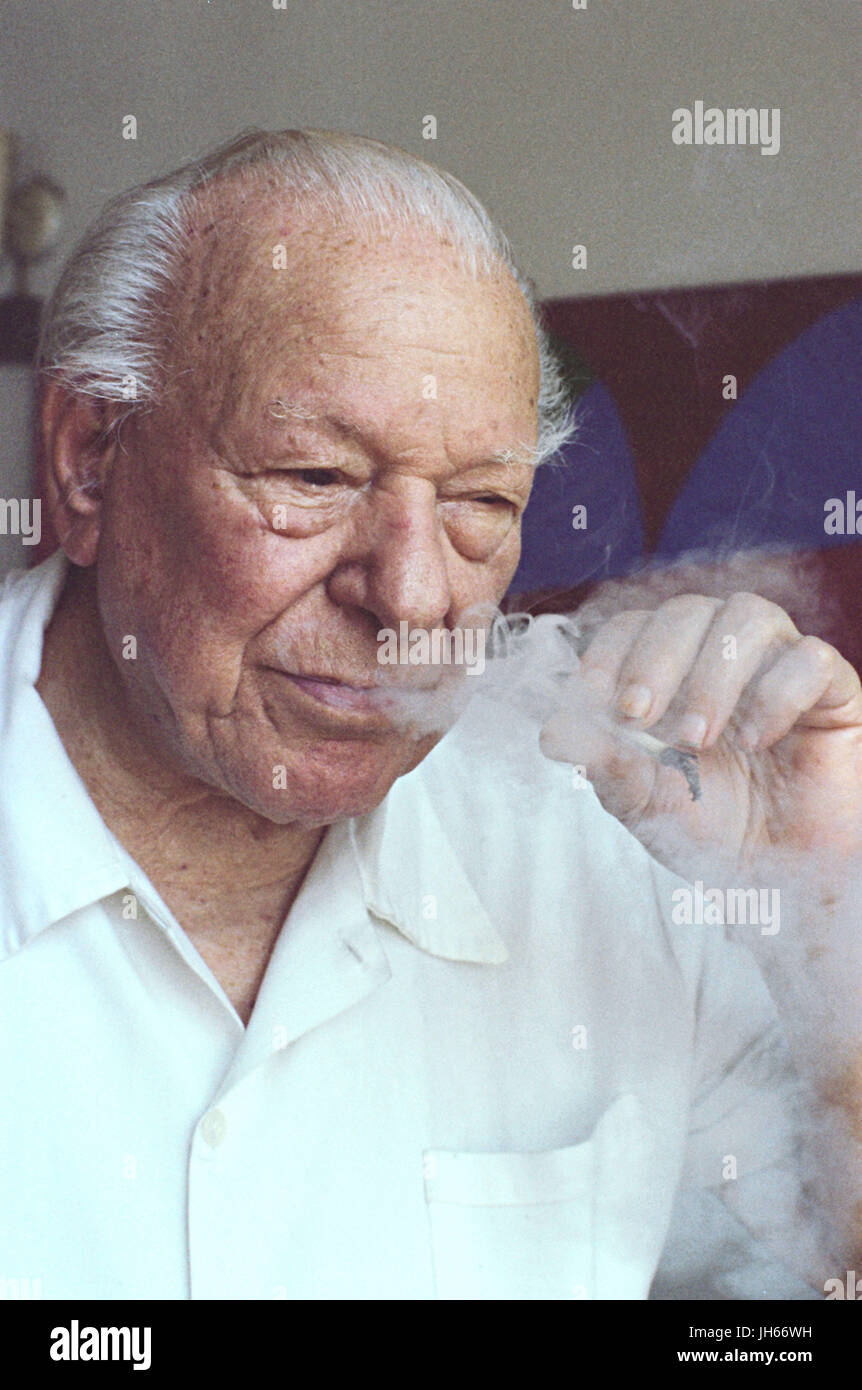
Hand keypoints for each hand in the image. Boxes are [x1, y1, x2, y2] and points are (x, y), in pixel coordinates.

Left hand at [539, 592, 861, 875]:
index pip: (631, 626)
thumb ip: (604, 763)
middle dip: (654, 661)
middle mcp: (721, 648)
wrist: (779, 871)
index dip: (608, 654)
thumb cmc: (708, 823)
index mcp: (669, 664)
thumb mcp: (643, 800)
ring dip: (713, 675)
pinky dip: (778, 694)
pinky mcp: (832, 687)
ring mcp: (778, 660)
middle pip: (685, 612)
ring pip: (748, 616)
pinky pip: (811, 657)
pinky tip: (757, 740)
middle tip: (639, 716)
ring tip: (699, 739)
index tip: (594, 701)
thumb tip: (553, 733)